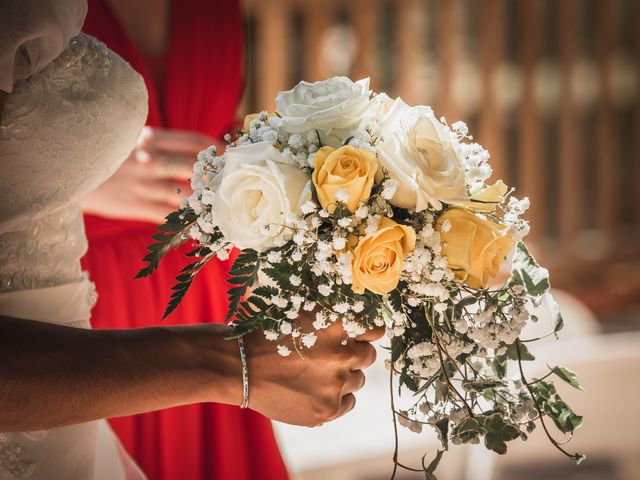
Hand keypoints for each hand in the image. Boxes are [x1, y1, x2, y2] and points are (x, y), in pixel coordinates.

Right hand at [81, 126, 220, 222]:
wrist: (69, 175)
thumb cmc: (108, 157)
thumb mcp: (131, 139)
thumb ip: (162, 143)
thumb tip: (201, 151)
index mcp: (150, 138)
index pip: (194, 142)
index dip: (218, 149)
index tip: (233, 156)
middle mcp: (149, 160)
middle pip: (195, 168)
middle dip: (219, 177)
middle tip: (239, 183)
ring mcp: (143, 184)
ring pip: (186, 194)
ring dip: (209, 202)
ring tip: (229, 207)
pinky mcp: (136, 206)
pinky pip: (170, 217)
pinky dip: (189, 223)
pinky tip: (204, 227)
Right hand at [243, 313, 384, 426]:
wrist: (240, 367)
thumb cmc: (268, 334)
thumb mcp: (301, 312)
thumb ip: (332, 315)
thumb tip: (359, 318)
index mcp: (337, 325)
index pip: (375, 329)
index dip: (368, 332)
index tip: (361, 335)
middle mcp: (342, 355)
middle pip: (368, 356)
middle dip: (353, 355)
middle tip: (330, 356)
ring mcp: (335, 384)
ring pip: (357, 380)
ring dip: (343, 376)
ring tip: (315, 373)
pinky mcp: (327, 409)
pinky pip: (348, 402)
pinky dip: (337, 397)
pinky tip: (316, 389)